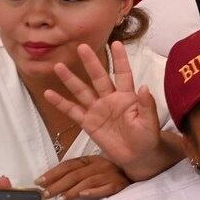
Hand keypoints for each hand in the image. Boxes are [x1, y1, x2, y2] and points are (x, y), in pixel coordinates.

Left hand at [37, 154, 128, 199]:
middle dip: (58, 184)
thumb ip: (76, 176)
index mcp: (91, 160)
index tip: (39, 182)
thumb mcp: (92, 172)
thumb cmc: (111, 177)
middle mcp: (100, 164)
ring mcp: (111, 173)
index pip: (69, 165)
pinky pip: (106, 187)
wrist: (138, 177)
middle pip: (76, 173)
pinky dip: (95, 191)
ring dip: (73, 190)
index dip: (53, 173)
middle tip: (45, 194)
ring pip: (88, 180)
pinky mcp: (120, 184)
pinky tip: (84, 195)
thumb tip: (53, 184)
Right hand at [44, 42, 162, 171]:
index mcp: (127, 96)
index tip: (115, 43)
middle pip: (99, 78)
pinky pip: (73, 111)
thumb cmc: (147, 136)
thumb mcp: (150, 121)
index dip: (120, 59)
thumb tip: (145, 87)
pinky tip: (49, 94)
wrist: (137, 156)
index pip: (123, 74)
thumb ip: (147, 105)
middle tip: (82, 47)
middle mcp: (110, 98)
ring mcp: (97, 109)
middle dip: (91, 63)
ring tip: (58, 66)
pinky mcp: (88, 123)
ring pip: (82, 91)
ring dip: (70, 80)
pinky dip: (61, 103)